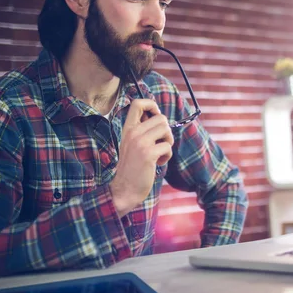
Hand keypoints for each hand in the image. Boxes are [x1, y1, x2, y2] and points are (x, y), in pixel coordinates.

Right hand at [109, 99, 173, 217]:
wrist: (125, 188)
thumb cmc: (133, 166)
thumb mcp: (132, 143)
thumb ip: (142, 130)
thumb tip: (158, 117)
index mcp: (128, 128)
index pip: (137, 103)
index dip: (151, 105)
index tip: (155, 116)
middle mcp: (133, 132)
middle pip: (161, 117)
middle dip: (166, 131)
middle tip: (160, 143)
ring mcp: (140, 143)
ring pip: (166, 129)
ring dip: (168, 142)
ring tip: (159, 152)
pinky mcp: (148, 154)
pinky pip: (168, 146)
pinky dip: (167, 155)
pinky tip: (158, 162)